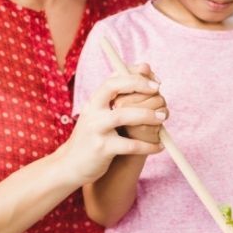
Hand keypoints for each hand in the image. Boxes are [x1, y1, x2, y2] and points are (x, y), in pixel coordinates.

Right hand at [54, 70, 165, 185]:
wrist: (69, 165)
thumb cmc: (92, 136)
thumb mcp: (100, 113)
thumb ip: (120, 95)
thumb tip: (147, 67)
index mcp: (94, 101)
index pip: (113, 77)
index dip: (135, 74)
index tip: (154, 79)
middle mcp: (93, 111)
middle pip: (113, 87)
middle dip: (138, 84)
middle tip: (158, 89)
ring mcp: (96, 129)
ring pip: (124, 115)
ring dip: (147, 114)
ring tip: (163, 117)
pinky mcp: (102, 149)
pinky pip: (130, 145)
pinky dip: (148, 145)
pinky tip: (159, 146)